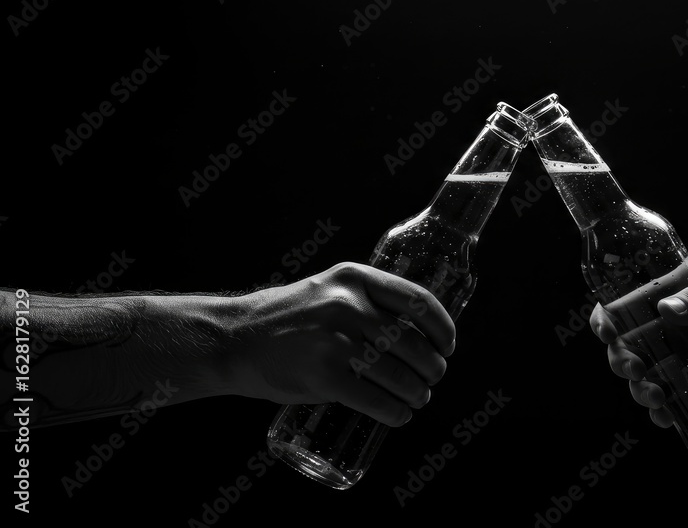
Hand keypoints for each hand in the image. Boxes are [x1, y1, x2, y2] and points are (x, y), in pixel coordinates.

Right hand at [227, 262, 455, 426]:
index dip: (442, 327)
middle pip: (413, 343)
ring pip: (399, 375)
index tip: (448, 345)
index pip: (417, 301)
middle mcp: (348, 305)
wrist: (233, 339)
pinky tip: (400, 415)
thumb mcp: (327, 290)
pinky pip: (376, 400)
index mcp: (354, 279)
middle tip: (433, 378)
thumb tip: (416, 329)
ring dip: (418, 393)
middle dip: (433, 367)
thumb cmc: (285, 318)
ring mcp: (336, 342)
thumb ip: (365, 301)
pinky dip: (395, 413)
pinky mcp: (323, 377)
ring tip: (418, 398)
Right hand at [591, 267, 687, 428]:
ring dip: (639, 391)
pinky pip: (674, 405)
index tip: (606, 331)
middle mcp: (674, 332)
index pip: (627, 305)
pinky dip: (662, 415)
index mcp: (675, 300)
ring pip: (646, 379)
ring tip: (655, 398)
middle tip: (636, 370)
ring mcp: (687, 363)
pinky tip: (665, 420)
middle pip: (628, 348)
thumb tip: (665, 310)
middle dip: (621, 362)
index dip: (607, 318)